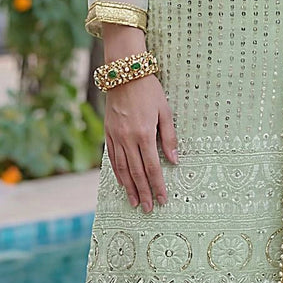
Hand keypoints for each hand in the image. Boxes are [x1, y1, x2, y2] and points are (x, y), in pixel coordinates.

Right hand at [103, 73, 176, 211]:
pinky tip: (123, 182)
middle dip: (144, 192)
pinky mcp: (108, 132)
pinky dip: (118, 172)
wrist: (124, 73)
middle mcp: (128, 138)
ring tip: (135, 202)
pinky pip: (112, 158)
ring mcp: (116, 136)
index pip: (152, 167)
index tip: (162, 200)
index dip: (158, 186)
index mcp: (144, 134)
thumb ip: (169, 137)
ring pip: (123, 169)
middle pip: (137, 172)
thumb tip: (174, 160)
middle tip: (148, 208)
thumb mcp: (165, 111)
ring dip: (130, 188)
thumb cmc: (149, 91)